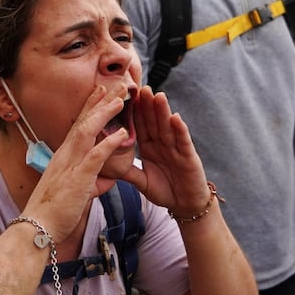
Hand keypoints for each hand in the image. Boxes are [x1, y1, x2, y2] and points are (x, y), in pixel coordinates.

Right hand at [21, 86, 127, 238]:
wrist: (38, 227)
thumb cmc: (54, 212)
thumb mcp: (75, 191)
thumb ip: (91, 181)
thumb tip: (106, 179)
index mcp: (63, 156)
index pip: (78, 124)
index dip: (90, 106)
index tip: (101, 90)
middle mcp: (65, 155)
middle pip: (84, 121)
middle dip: (101, 101)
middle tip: (118, 85)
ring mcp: (70, 165)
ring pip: (88, 131)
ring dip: (105, 113)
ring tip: (122, 100)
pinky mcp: (78, 178)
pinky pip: (95, 156)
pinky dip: (109, 143)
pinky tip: (123, 134)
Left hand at [119, 86, 209, 213]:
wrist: (186, 207)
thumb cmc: (165, 192)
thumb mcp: (142, 181)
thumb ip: (128, 171)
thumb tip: (105, 164)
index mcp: (150, 147)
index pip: (140, 126)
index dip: (133, 111)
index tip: (125, 96)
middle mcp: (163, 144)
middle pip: (154, 121)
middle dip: (147, 105)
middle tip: (140, 87)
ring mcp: (177, 149)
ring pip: (168, 127)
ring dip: (163, 111)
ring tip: (157, 95)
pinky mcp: (189, 157)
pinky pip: (183, 141)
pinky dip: (180, 130)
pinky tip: (176, 118)